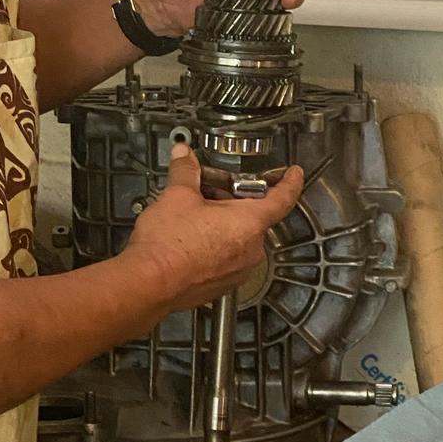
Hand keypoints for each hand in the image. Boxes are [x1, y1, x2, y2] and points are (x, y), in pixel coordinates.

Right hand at [122, 144, 303, 311]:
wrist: (149, 283)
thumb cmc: (168, 245)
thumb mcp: (177, 196)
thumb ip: (186, 172)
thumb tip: (184, 155)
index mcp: (249, 223)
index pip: (282, 198)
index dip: (290, 182)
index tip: (293, 174)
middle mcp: (250, 249)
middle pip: (252, 215)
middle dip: (232, 199)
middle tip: (209, 187)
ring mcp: (238, 270)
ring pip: (239, 237)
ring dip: (222, 222)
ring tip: (193, 214)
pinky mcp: (222, 285)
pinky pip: (227, 257)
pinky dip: (215, 243)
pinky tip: (190, 237)